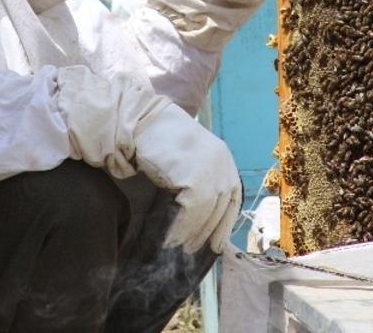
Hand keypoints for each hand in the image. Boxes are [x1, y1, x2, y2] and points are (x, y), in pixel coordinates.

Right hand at [134, 103, 241, 253]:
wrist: (140, 122)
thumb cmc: (158, 141)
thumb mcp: (187, 160)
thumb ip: (197, 181)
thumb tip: (199, 217)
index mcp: (224, 158)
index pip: (232, 197)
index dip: (225, 223)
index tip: (217, 243)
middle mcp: (223, 162)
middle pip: (220, 208)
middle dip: (207, 232)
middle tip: (192, 250)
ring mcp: (211, 170)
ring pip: (206, 213)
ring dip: (191, 234)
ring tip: (176, 248)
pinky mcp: (196, 178)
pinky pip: (192, 213)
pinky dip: (181, 229)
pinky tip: (169, 239)